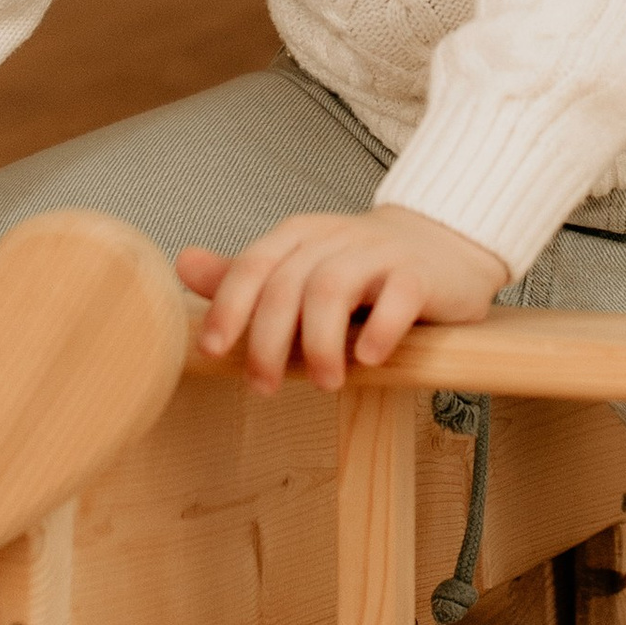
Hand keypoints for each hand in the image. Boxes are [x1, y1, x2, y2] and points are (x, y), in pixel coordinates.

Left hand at [178, 205, 506, 393]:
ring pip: (334, 287)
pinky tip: (369, 359)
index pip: (253, 265)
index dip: (229, 308)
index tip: (214, 353)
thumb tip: (184, 265)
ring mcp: (380, 253)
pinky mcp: (421, 273)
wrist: (441, 244)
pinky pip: (400, 293)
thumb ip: (247, 277)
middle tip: (266, 387)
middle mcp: (334, 238)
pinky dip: (381, 328)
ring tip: (325, 383)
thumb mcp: (299, 268)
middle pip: (288, 284)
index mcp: (298, 237)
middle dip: (270, 340)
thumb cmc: (361, 269)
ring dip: (320, 342)